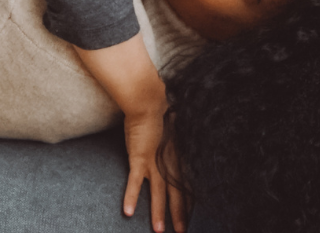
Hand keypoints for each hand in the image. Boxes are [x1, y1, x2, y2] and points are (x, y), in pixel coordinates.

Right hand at [123, 104, 185, 232]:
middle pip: (176, 192)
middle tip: (182, 231)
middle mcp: (169, 161)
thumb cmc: (162, 109)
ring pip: (158, 193)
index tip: (192, 215)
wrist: (150, 99)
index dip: (189, 200)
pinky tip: (127, 213)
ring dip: (158, 213)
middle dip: (180, 214)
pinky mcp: (139, 159)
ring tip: (159, 231)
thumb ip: (178, 139)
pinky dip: (131, 197)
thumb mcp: (175, 127)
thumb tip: (180, 143)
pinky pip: (134, 182)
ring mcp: (154, 161)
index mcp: (179, 155)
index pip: (186, 183)